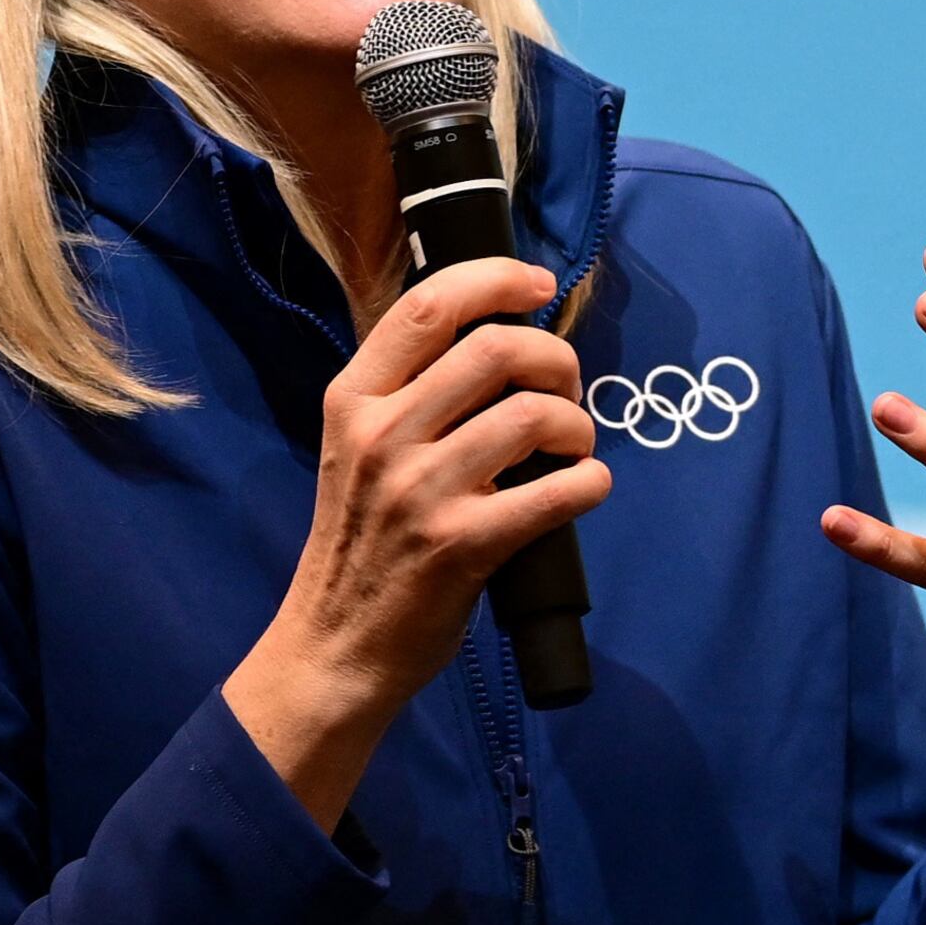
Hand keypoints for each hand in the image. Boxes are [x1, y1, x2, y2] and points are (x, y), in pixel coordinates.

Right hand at [228, 256, 611, 824]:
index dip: (497, 279)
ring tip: (573, 447)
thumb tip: (499, 340)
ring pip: (533, 416)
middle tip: (565, 389)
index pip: (428, 305)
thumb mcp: (356, 450)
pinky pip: (556, 493)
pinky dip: (590, 483)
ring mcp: (420, 491)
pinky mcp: (461, 545)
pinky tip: (585, 488)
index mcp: (353, 400)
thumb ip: (408, 395)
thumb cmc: (361, 543)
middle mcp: (382, 436)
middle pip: (496, 349)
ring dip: (576, 425)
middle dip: (555, 359)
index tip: (539, 284)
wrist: (335, 645)